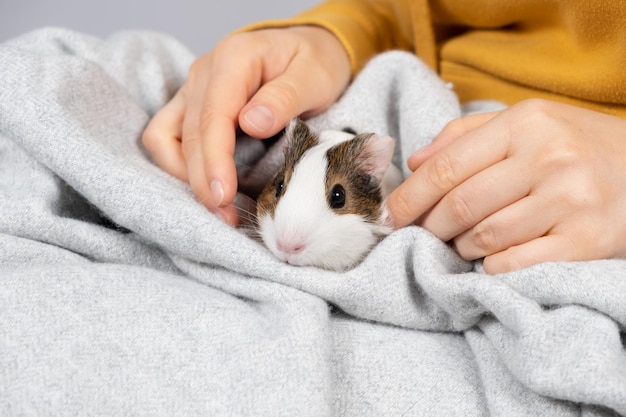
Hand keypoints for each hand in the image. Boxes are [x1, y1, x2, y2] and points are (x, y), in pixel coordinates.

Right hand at [142, 26, 350, 224]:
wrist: (308, 49)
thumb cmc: (315, 61)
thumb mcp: (314, 74)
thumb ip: (285, 97)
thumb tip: (251, 123)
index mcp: (234, 59)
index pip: (213, 116)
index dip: (215, 161)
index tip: (223, 195)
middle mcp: (204, 73)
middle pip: (188, 134)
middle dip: (203, 180)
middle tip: (227, 216)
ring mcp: (193, 90)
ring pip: (166, 138)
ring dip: (186, 176)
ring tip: (217, 207)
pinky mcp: (191, 107)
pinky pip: (166, 138)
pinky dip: (179, 166)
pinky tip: (206, 187)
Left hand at [386, 99, 625, 273]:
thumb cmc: (577, 148)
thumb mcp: (527, 124)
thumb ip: (466, 136)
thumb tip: (415, 162)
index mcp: (526, 123)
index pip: (446, 166)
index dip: (410, 196)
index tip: (389, 215)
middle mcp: (548, 158)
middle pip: (459, 205)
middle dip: (430, 227)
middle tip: (424, 234)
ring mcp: (570, 200)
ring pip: (483, 237)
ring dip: (461, 247)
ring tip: (464, 242)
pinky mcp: (587, 241)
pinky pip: (513, 264)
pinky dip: (491, 266)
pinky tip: (493, 258)